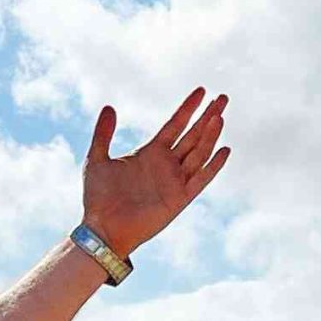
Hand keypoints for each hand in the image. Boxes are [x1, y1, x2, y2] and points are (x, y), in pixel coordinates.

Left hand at [80, 86, 230, 254]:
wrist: (102, 230)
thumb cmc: (98, 199)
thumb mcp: (96, 160)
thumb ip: (103, 134)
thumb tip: (110, 107)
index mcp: (151, 153)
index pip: (175, 125)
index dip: (188, 108)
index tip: (201, 90)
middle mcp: (167, 165)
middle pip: (193, 135)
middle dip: (208, 116)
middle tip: (223, 97)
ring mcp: (175, 181)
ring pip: (199, 153)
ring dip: (210, 135)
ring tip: (219, 116)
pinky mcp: (179, 199)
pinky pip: (200, 179)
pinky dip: (213, 166)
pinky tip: (224, 149)